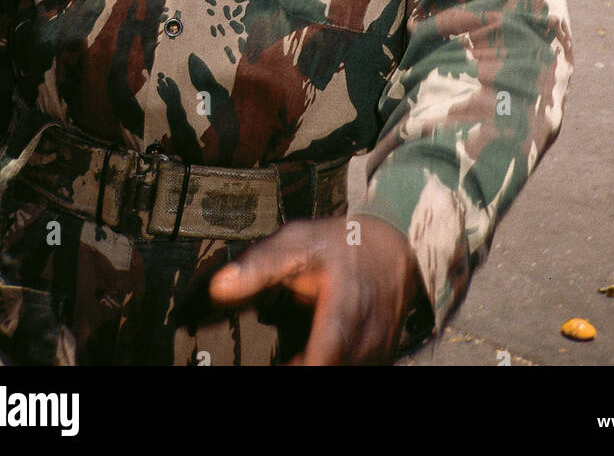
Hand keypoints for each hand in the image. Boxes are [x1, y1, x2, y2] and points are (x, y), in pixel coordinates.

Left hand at [208, 215, 420, 365]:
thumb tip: (218, 288)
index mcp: (346, 311)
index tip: (266, 361)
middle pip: (324, 370)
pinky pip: (348, 367)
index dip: (294, 367)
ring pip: (337, 371)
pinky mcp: (379, 360)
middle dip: (295, 363)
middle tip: (274, 352)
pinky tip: (308, 352)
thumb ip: (258, 266)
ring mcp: (376, 355)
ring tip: (291, 348)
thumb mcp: (298, 242)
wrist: (395, 247)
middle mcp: (366, 340)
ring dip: (308, 362)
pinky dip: (325, 361)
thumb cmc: (344, 244)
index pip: (320, 361)